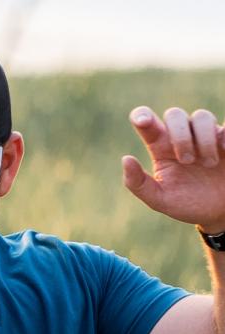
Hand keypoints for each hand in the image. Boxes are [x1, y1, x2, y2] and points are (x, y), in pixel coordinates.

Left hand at [123, 107, 224, 234]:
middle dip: (180, 136)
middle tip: (187, 161)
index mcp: (161, 148)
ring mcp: (205, 134)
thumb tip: (126, 159)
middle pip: (175, 115)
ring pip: (201, 116)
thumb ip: (139, 184)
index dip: (142, 116)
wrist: (219, 211)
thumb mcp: (161, 200)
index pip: (147, 123)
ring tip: (209, 164)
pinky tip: (223, 151)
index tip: (142, 122)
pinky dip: (224, 135)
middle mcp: (182, 136)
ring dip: (204, 139)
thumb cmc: (188, 203)